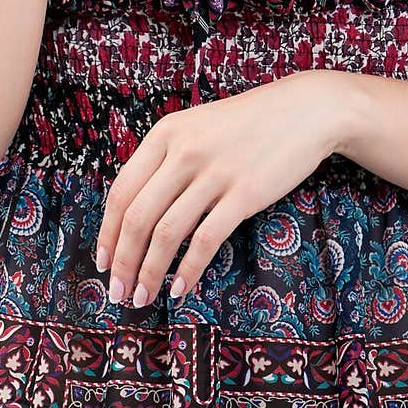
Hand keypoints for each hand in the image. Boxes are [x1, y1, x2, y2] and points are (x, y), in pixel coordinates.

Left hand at [95, 70, 342, 307]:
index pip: (122, 191)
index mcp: (166, 133)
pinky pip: (205, 240)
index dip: (107, 233)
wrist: (304, 110)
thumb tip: (135, 212)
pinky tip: (180, 289)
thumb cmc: (247, 123)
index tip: (103, 263)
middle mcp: (184, 151)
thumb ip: (166, 160)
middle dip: (123, 262)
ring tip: (142, 297)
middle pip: (138, 217)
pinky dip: (188, 270)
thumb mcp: (196, 127)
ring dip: (149, 272)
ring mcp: (215, 172)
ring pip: (166, 233)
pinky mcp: (245, 193)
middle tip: (118, 292)